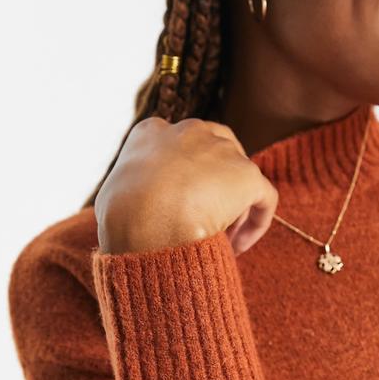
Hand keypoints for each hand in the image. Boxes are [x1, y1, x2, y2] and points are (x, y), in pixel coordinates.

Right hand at [94, 116, 278, 256]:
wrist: (142, 222)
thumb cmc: (120, 218)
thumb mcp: (113, 197)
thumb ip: (130, 194)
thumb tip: (132, 211)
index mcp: (151, 133)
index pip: (178, 148)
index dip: (184, 180)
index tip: (180, 209)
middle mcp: (189, 131)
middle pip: (216, 154)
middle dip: (216, 187)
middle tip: (207, 222)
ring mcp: (220, 149)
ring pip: (239, 178)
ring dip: (234, 209)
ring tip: (222, 241)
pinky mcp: (246, 174)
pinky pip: (264, 198)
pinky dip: (257, 223)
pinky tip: (239, 248)